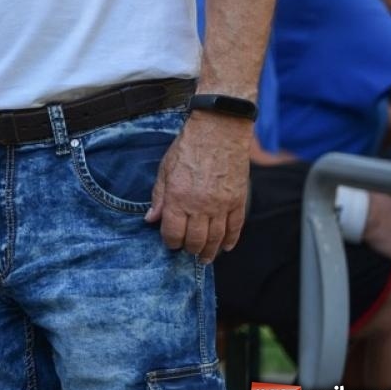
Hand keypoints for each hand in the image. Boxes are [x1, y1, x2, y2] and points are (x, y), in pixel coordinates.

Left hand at [146, 112, 250, 261]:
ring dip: (210, 251)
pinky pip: (236, 227)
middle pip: (196, 240)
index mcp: (179, 198)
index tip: (169, 242)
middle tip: (187, 252)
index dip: (170, 242)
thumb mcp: (165, 170)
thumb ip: (159, 197)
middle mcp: (201, 205)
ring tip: (205, 258)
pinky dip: (230, 240)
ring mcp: (222, 205)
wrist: (219, 131)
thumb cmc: (188, 148)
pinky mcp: (238, 201)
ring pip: (216, 238)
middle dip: (190, 249)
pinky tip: (225, 247)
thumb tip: (151, 219)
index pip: (173, 232)